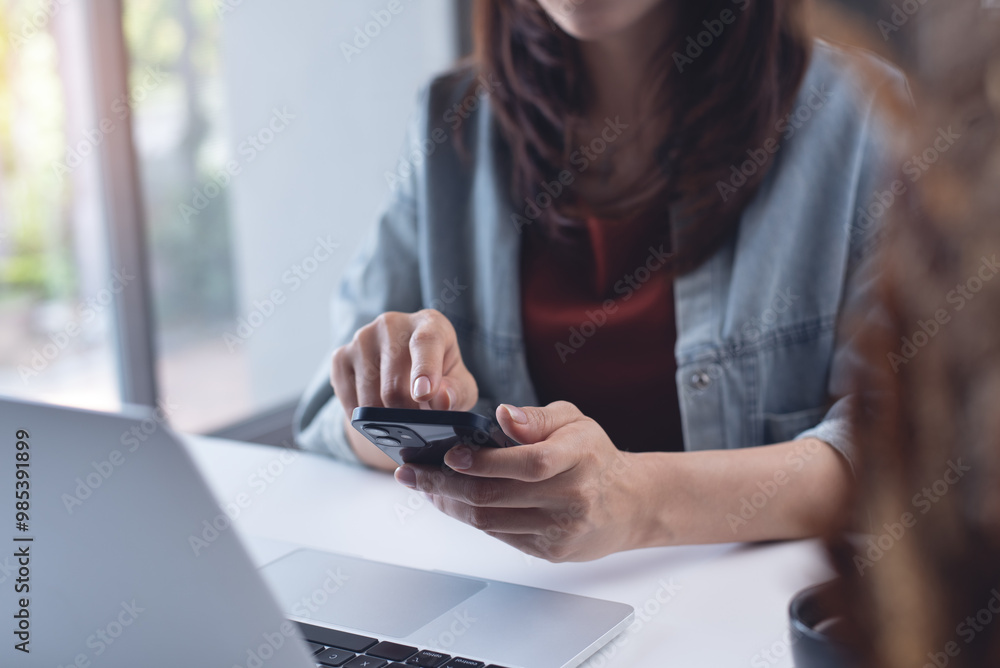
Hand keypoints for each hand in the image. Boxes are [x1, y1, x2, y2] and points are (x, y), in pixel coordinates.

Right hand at [330, 309, 477, 415]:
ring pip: (369, 398)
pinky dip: (363, 417)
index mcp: (430, 324)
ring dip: (385, 418)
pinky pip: (348, 399)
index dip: (424, 371)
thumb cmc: (441, 377)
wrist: (408, 372)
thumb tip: (442, 400)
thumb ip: (457, 392)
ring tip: (400, 415)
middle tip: (417, 421)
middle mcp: (393, 324)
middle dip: (407, 413)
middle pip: (394, 384)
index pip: (425, 343)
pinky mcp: (341, 355)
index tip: (425, 396)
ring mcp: (363, 337)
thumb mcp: (461, 385)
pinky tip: (377, 414)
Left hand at [395, 401, 646, 561]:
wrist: (628, 503)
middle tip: (412, 473)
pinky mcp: (551, 551)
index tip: (448, 454)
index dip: (484, 460)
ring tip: (424, 487)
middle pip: (496, 495)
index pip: (528, 461)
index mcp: (579, 455)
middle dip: (444, 485)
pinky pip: (500, 535)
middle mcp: (572, 495)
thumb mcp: (573, 421)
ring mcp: (561, 528)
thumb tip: (504, 414)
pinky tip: (452, 502)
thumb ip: (537, 417)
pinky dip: (470, 518)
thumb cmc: (592, 455)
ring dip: (449, 504)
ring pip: (490, 520)